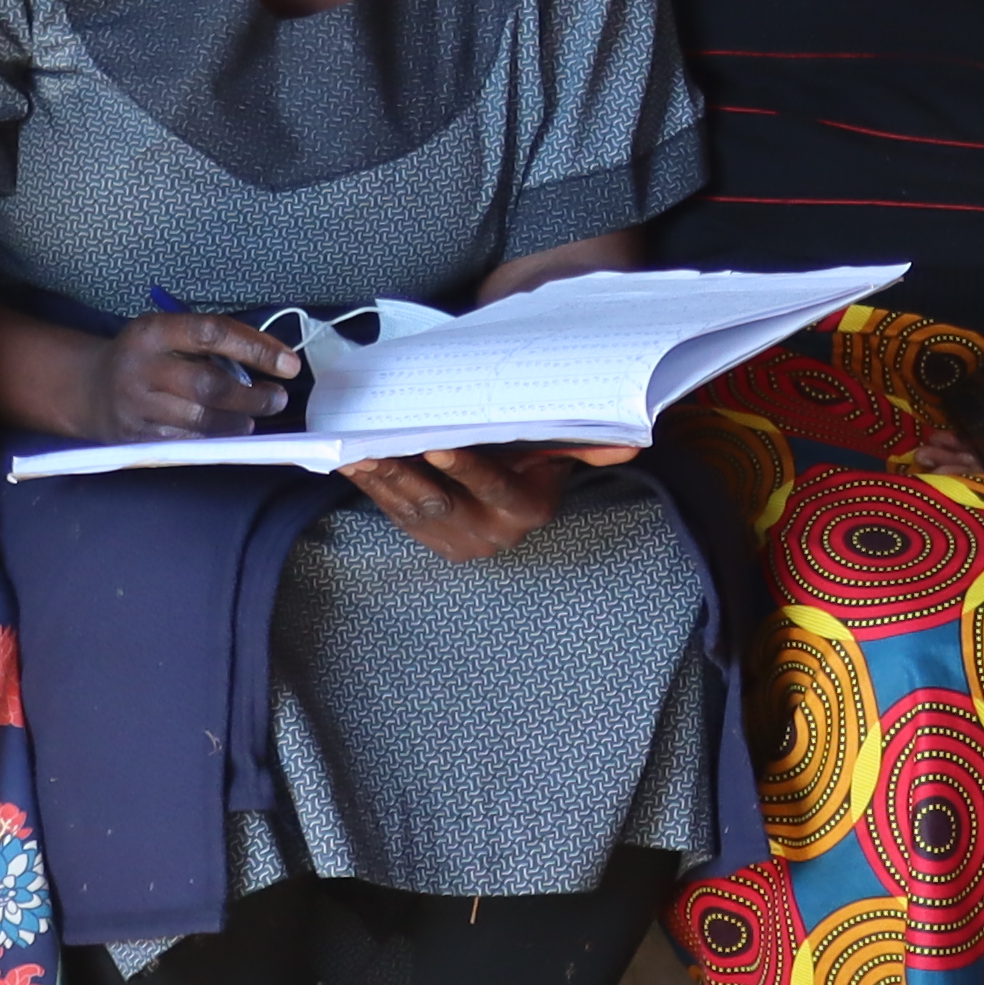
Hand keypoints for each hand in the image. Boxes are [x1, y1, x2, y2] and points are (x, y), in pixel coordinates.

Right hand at [89, 308, 312, 441]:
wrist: (88, 388)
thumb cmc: (146, 356)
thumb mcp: (167, 333)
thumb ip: (210, 342)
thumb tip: (272, 358)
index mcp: (152, 332)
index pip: (211, 333)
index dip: (255, 348)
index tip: (289, 363)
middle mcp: (140, 368)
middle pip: (208, 385)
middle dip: (252, 395)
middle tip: (277, 398)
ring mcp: (135, 407)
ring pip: (200, 420)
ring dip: (238, 421)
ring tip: (255, 416)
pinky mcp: (136, 437)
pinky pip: (186, 442)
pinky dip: (215, 439)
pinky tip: (230, 431)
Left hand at [341, 440, 580, 560]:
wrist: (516, 491)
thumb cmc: (535, 461)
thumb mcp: (557, 454)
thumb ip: (583, 445)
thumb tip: (631, 443)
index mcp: (525, 510)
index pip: (492, 486)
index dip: (465, 468)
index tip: (436, 443)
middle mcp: (490, 533)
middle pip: (441, 501)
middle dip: (404, 472)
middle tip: (373, 444)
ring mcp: (456, 541)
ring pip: (412, 510)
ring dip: (380, 480)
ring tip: (353, 450)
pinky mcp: (428, 539)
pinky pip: (395, 514)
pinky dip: (372, 488)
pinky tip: (351, 464)